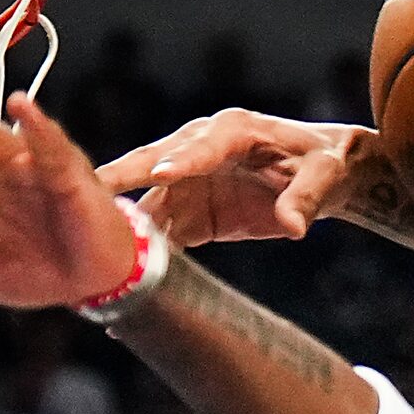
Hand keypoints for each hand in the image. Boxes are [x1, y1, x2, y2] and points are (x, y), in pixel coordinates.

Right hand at [95, 112, 372, 243]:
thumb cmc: (324, 163)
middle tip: (87, 194)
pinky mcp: (189, 215)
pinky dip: (141, 258)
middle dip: (120, 180)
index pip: (202, 146)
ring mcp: (188, 183)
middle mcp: (198, 151)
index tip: (160, 175)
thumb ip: (306, 199)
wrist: (321, 176)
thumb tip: (294, 226)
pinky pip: (160, 237)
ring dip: (122, 229)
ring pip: (149, 207)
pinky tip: (117, 282)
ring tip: (93, 249)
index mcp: (233, 131)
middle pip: (153, 165)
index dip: (182, 160)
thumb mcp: (325, 176)